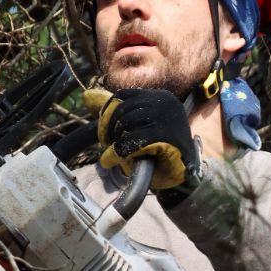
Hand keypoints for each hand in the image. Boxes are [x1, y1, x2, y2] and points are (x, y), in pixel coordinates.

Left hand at [83, 88, 198, 188]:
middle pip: (123, 107)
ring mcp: (166, 116)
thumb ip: (117, 113)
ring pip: (126, 122)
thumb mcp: (140, 127)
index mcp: (160, 97)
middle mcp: (165, 101)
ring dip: (114, 140)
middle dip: (108, 127)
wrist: (185, 175)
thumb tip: (86, 96)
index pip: (125, 95)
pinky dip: (118, 151)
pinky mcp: (166, 134)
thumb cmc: (160, 152)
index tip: (103, 129)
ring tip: (111, 153)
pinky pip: (132, 139)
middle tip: (105, 144)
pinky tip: (111, 160)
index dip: (108, 111)